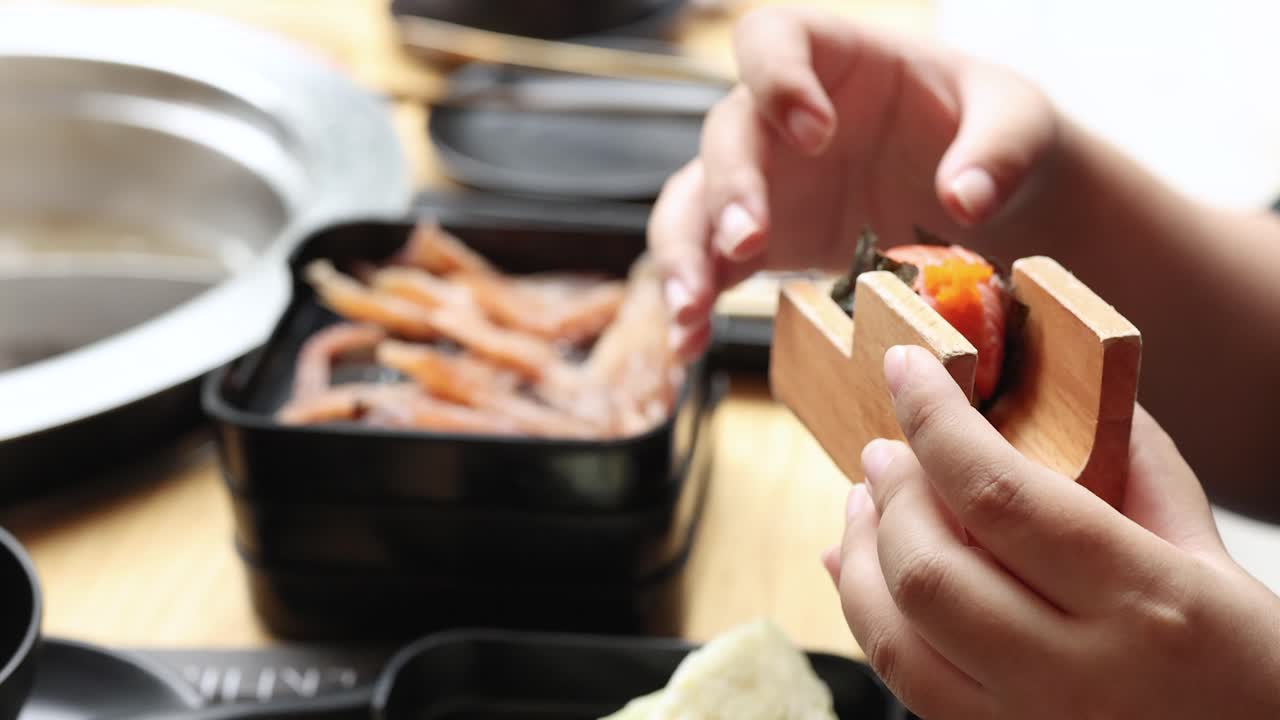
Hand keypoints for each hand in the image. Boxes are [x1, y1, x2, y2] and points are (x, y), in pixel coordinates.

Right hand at [648, 6, 1060, 359]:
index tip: (815, 133)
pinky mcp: (760, 242)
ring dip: (685, 255)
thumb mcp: (1017, 122)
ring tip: (692, 311)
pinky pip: (708, 264)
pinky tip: (691, 343)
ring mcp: (764, 181)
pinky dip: (695, 305)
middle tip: (749, 241)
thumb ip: (997, 149)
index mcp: (836, 59)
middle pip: (726, 135)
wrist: (990, 197)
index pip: (772, 39)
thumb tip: (965, 198)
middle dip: (728, 190)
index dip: (777, 78)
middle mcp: (780, 117)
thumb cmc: (992, 132)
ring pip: (692, 203)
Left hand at [826, 345, 1279, 718]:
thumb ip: (1140, 469)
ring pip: (894, 637)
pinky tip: (859, 569)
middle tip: (885, 451)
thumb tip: (1074, 390)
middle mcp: (1077, 674)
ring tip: (867, 503)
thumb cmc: (1250, 669)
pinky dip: (866, 614)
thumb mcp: (1214, 559)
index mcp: (1143, 603)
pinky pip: (900, 682)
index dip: (935, 421)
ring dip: (861, 555)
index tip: (905, 368)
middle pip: (928, 570)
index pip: (999, 495)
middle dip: (890, 493)